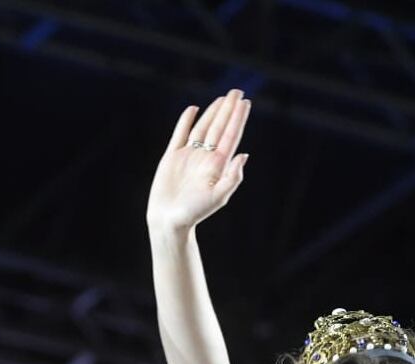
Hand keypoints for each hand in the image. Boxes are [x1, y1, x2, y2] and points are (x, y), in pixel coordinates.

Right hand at [146, 89, 251, 232]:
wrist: (169, 220)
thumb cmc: (194, 213)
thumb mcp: (218, 197)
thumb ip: (233, 177)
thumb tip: (244, 154)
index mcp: (218, 165)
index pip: (230, 136)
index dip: (238, 119)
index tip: (245, 103)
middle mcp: (205, 157)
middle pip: (219, 128)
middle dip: (228, 110)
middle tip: (237, 92)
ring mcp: (189, 156)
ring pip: (203, 128)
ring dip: (212, 113)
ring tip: (222, 98)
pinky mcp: (172, 157)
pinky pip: (180, 134)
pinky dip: (185, 121)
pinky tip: (193, 110)